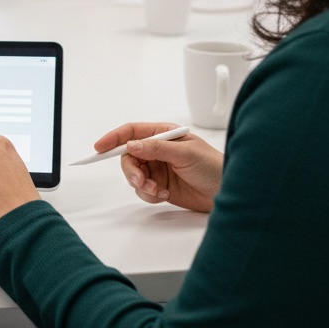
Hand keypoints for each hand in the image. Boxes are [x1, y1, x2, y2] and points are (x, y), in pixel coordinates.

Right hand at [92, 123, 223, 212]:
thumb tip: (131, 145)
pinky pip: (142, 190)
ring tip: (157, 191)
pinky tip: (164, 195)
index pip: (132, 132)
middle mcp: (158, 150)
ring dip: (141, 184)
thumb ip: (157, 148)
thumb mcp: (186, 153)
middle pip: (128, 156)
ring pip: (134, 174)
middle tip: (140, 181)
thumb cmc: (214, 167)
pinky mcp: (160, 186)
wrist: (228, 193)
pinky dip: (149, 194)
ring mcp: (158, 169)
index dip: (114, 138)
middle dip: (131, 170)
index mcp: (164, 134)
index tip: (99, 147)